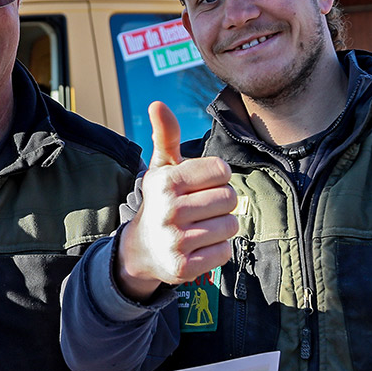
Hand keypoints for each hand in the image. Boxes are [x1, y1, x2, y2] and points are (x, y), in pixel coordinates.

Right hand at [115, 101, 238, 299]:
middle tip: (200, 209)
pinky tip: (199, 246)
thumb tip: (157, 103)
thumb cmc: (160, 202)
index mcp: (165, 182)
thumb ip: (166, 136)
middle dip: (220, 203)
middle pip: (229, 198)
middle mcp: (168, 210)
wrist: (141, 250)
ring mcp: (175, 241)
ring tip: (200, 228)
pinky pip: (225, 251)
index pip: (222, 170)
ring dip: (220, 227)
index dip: (217, 177)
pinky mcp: (184, 267)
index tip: (200, 186)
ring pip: (230, 226)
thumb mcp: (162, 169)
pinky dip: (217, 249)